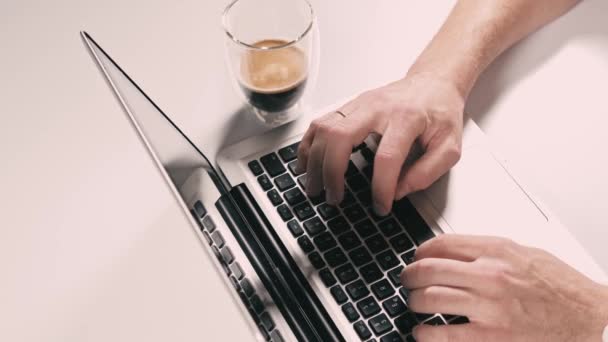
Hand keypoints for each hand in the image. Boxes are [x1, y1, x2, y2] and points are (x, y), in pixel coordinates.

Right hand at [296, 72, 463, 214]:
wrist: (432, 82)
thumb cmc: (440, 113)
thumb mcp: (450, 146)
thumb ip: (428, 172)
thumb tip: (398, 192)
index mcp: (407, 118)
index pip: (387, 157)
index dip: (381, 187)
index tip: (380, 206)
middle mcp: (378, 108)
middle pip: (342, 138)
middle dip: (332, 173)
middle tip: (333, 198)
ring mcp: (359, 104)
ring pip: (325, 129)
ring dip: (314, 161)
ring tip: (314, 186)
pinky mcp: (348, 105)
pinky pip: (319, 123)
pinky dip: (308, 145)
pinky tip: (306, 163)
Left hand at [401, 234, 607, 341]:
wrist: (590, 319)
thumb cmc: (562, 288)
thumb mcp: (525, 254)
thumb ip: (489, 250)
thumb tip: (455, 250)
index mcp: (498, 252)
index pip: (441, 244)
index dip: (420, 251)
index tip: (416, 257)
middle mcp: (490, 276)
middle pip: (428, 269)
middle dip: (409, 275)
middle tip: (406, 280)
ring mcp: (489, 308)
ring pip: (429, 299)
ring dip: (414, 301)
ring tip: (413, 303)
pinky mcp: (490, 338)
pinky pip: (443, 335)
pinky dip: (425, 333)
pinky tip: (422, 332)